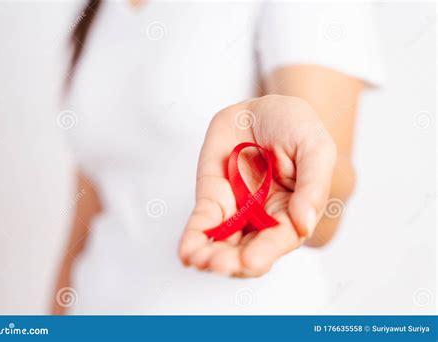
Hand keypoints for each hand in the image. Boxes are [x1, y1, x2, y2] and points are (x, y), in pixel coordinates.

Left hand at [178, 95, 336, 276]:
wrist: (264, 108)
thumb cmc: (296, 128)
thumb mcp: (314, 148)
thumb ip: (313, 186)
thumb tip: (304, 225)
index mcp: (294, 211)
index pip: (280, 239)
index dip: (266, 252)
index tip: (250, 261)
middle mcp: (264, 217)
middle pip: (249, 248)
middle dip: (233, 261)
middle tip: (218, 264)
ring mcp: (237, 209)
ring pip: (223, 240)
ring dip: (210, 255)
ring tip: (199, 260)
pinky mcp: (213, 196)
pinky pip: (204, 220)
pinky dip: (194, 235)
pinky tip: (187, 251)